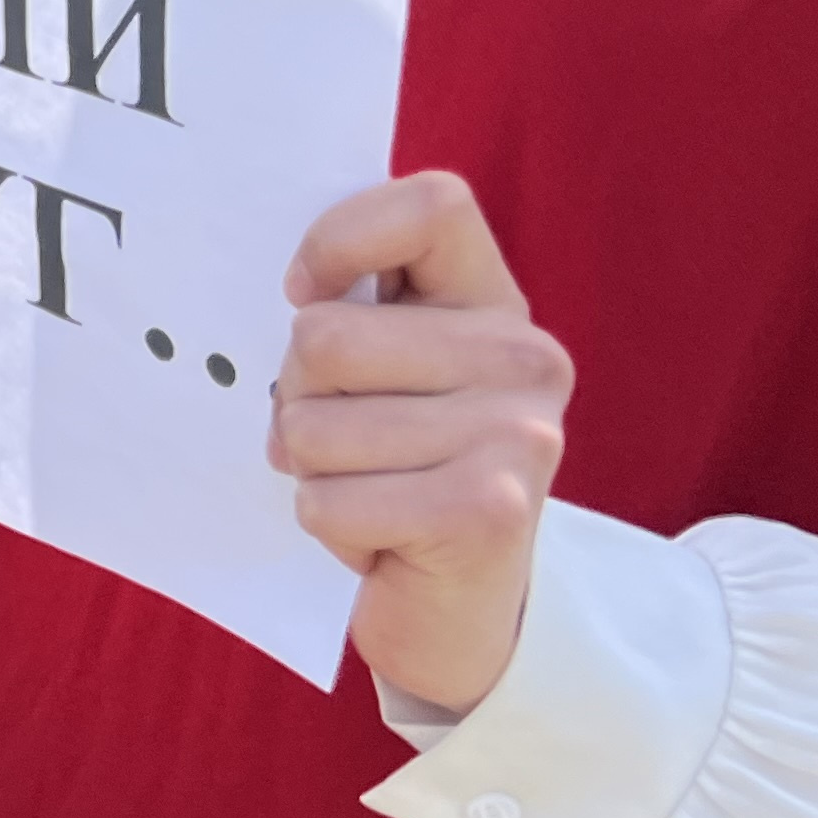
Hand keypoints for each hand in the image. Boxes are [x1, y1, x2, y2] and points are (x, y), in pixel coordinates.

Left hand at [271, 171, 570, 711]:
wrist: (461, 612)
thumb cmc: (396, 473)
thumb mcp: (383, 375)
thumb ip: (353, 311)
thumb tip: (291, 290)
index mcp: (494, 306)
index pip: (431, 205)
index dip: (340, 239)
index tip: (306, 294)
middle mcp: (526, 358)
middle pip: (324, 337)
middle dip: (298, 398)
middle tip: (342, 442)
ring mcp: (517, 435)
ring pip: (311, 426)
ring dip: (311, 471)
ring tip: (369, 492)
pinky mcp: (488, 512)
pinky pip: (328, 500)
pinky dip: (328, 526)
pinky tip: (380, 538)